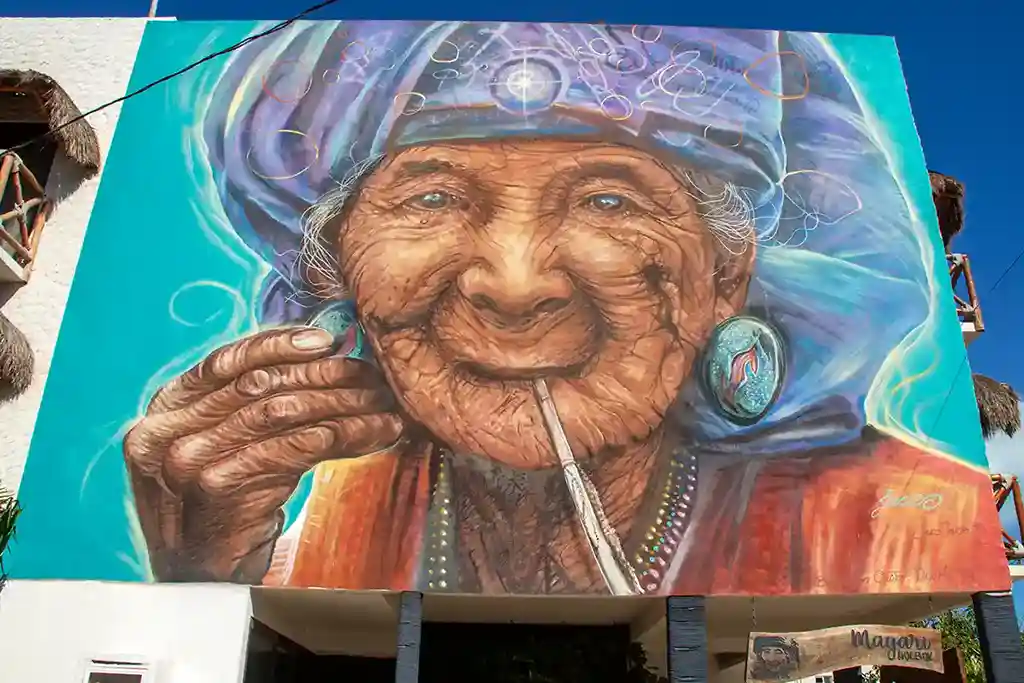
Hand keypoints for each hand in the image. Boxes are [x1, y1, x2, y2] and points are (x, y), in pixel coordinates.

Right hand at [123, 326, 403, 582]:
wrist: (200, 581)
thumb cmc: (219, 508)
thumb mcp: (217, 446)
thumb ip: (243, 405)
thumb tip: (318, 356)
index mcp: (163, 411)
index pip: (225, 361)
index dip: (278, 344)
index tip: (325, 339)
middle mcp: (166, 432)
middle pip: (261, 384)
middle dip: (324, 375)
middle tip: (371, 376)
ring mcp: (188, 460)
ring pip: (285, 411)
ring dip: (344, 404)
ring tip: (384, 405)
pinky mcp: (221, 487)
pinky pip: (299, 446)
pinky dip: (346, 434)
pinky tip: (376, 433)